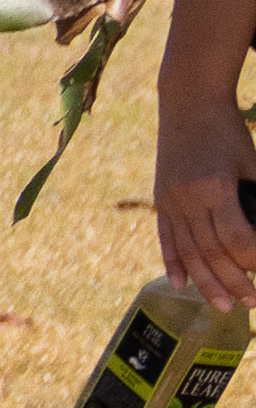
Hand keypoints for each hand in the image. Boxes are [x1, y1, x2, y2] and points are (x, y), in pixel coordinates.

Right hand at [164, 97, 255, 314]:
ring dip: (205, 282)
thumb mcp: (252, 163)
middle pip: (209, 252)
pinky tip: (180, 284)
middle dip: (233, 282)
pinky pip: (166, 236)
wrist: (188, 102)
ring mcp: (169, 199)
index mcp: (213, 187)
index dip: (253, 260)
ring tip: (223, 305)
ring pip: (187, 251)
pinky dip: (172, 262)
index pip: (234, 238)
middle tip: (252, 303)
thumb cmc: (229, 130)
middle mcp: (186, 198)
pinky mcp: (160, 197)